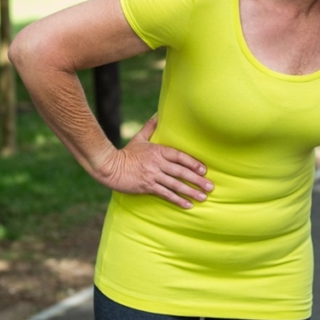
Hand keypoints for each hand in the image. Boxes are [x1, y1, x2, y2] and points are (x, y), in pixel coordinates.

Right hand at [91, 116, 212, 208]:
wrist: (108, 167)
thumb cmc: (126, 153)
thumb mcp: (139, 138)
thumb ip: (150, 127)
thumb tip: (158, 113)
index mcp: (158, 151)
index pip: (180, 157)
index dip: (193, 163)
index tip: (204, 169)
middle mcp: (158, 163)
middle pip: (181, 172)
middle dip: (197, 180)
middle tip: (210, 186)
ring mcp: (153, 176)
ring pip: (175, 185)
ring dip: (191, 192)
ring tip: (203, 197)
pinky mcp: (147, 187)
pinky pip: (165, 194)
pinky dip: (177, 200)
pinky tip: (187, 205)